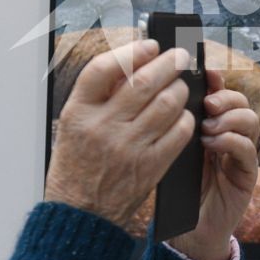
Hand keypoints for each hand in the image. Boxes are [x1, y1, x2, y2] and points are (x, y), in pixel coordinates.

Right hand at [44, 38, 195, 227]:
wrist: (81, 214)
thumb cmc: (76, 166)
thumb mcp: (73, 126)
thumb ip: (98, 97)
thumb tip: (134, 65)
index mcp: (77, 112)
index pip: (104, 68)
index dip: (131, 51)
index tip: (150, 45)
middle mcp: (102, 127)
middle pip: (143, 82)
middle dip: (169, 63)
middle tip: (180, 56)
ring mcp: (128, 147)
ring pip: (167, 103)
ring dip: (181, 88)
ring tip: (182, 84)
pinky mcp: (150, 166)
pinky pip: (179, 132)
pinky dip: (186, 118)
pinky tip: (184, 114)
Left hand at [166, 70, 258, 259]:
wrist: (188, 232)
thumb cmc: (175, 189)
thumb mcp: (169, 150)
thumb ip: (171, 127)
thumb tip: (158, 94)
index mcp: (210, 126)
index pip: (219, 93)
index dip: (215, 79)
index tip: (205, 71)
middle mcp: (229, 136)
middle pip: (239, 101)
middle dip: (225, 96)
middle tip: (208, 103)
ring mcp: (240, 155)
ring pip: (250, 120)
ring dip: (230, 117)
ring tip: (208, 126)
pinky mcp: (246, 174)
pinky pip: (247, 149)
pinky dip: (231, 141)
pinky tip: (212, 144)